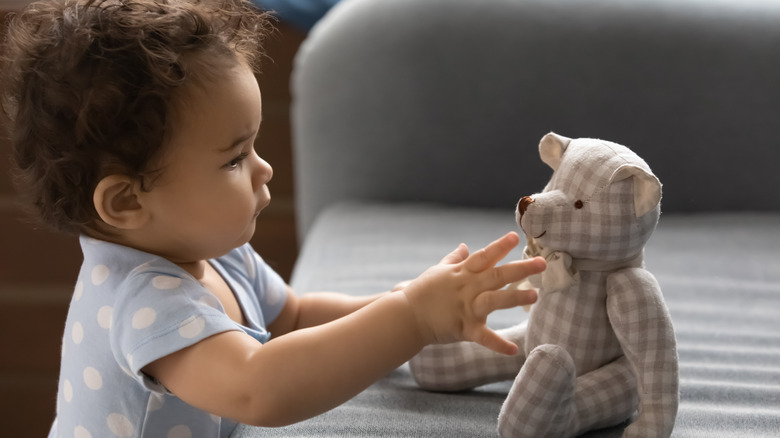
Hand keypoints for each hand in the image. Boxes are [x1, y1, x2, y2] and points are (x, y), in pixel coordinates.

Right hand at [402, 232, 544, 354]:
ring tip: (535, 295)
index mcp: (462, 273)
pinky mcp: (463, 328)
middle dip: (520, 269)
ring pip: (494, 301)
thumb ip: (455, 259)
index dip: (500, 246)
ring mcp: (466, 308)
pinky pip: (483, 337)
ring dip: (514, 298)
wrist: (405, 315)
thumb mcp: (438, 271)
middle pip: (497, 275)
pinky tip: (513, 350)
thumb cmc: (421, 291)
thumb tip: (465, 246)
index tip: (515, 237)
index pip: (484, 256)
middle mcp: (467, 288)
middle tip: (542, 263)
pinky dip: (497, 344)